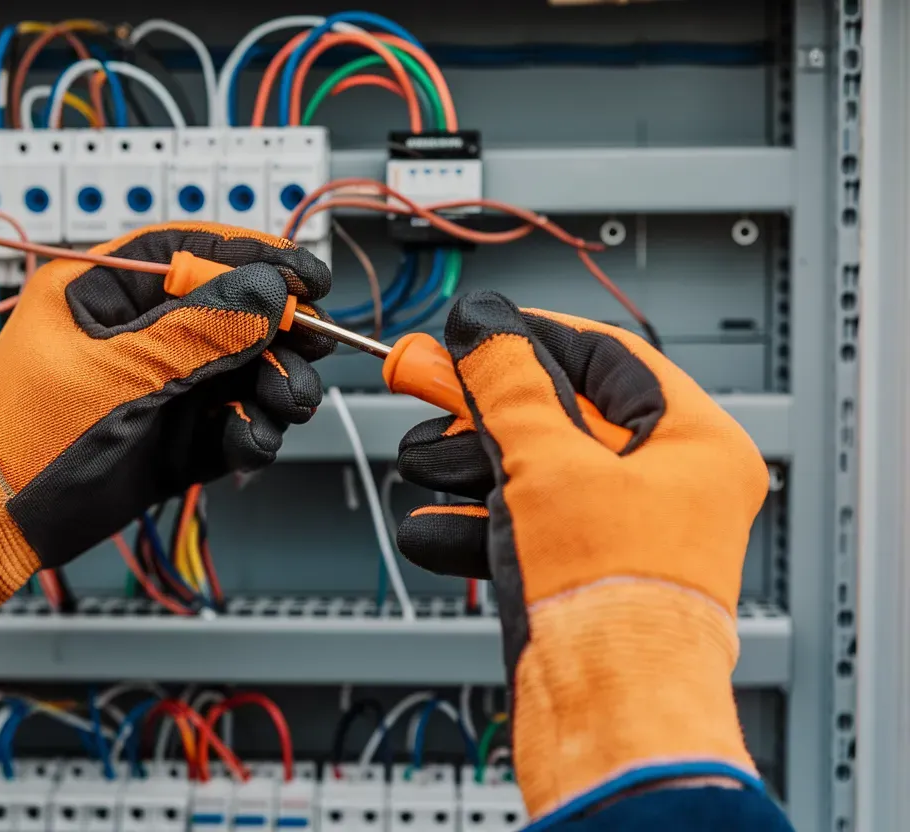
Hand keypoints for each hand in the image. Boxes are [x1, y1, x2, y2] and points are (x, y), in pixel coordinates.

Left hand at [0, 224, 333, 661]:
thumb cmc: (25, 435)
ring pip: (241, 374)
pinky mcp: (172, 441)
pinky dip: (250, 434)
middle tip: (312, 348)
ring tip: (284, 404)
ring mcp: (158, 389)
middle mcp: (138, 335)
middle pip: (232, 316)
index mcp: (105, 290)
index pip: (194, 254)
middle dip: (278, 334)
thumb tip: (271, 288)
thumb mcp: (119, 372)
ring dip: (275, 386)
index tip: (311, 279)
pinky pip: (229, 426)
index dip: (259, 260)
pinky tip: (250, 443)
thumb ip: (202, 330)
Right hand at [394, 292, 767, 823]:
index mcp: (693, 444)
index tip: (472, 330)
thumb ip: (507, 385)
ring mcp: (625, 537)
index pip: (604, 356)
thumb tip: (482, 326)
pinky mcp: (585, 578)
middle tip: (423, 384)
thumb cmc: (611, 604)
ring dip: (467, 466)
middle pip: (559, 416)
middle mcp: (668, 488)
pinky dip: (475, 524)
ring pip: (536, 474)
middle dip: (481, 409)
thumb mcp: (546, 464)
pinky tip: (428, 526)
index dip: (528, 336)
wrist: (605, 722)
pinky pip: (527, 529)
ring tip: (419, 461)